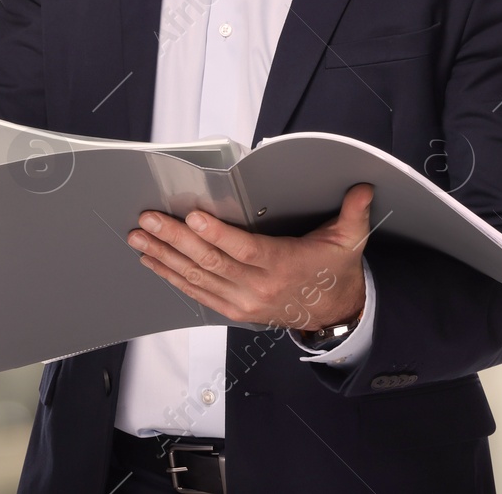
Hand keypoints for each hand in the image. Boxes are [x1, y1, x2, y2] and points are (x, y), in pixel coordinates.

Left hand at [127, 183, 373, 330]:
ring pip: (196, 278)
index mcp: (283, 266)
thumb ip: (353, 213)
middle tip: (149, 219)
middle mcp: (258, 287)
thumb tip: (362, 187)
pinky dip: (172, 277)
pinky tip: (152, 261)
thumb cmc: (335, 271)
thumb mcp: (350, 240)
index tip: (193, 217)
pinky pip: (196, 293)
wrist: (335, 314)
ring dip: (164, 257)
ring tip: (139, 238)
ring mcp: (242, 301)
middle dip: (174, 239)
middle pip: (210, 262)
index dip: (217, 234)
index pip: (244, 249)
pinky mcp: (233, 310)